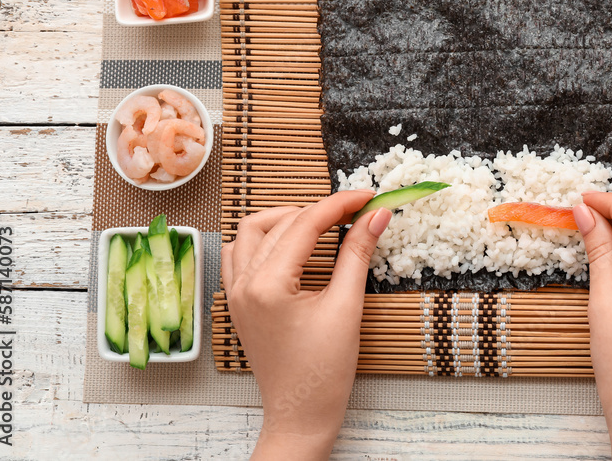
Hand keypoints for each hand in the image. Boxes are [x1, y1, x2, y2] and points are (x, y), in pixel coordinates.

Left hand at [221, 191, 390, 460]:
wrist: (301, 414)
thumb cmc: (323, 373)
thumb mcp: (346, 307)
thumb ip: (357, 254)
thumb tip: (376, 217)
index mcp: (268, 285)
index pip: (305, 225)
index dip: (340, 204)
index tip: (368, 196)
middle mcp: (243, 284)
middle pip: (281, 223)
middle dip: (320, 211)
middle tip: (356, 210)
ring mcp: (235, 293)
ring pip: (252, 232)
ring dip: (287, 219)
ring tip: (322, 223)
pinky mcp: (238, 302)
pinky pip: (241, 254)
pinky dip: (265, 240)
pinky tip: (292, 245)